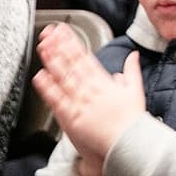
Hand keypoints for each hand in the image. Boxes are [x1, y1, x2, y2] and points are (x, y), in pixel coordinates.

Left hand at [32, 24, 144, 172]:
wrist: (127, 144)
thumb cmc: (131, 121)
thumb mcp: (136, 90)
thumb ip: (132, 70)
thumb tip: (133, 55)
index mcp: (105, 82)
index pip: (86, 57)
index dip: (73, 43)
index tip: (64, 32)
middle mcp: (91, 90)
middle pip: (72, 63)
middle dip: (60, 46)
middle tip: (49, 32)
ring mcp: (80, 103)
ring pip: (63, 78)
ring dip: (52, 61)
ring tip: (42, 47)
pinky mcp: (72, 118)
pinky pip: (57, 100)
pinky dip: (48, 88)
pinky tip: (40, 76)